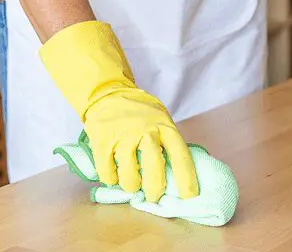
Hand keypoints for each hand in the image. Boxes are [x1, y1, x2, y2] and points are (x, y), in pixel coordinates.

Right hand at [84, 88, 197, 202]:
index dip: (186, 178)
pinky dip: (111, 179)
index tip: (189, 196)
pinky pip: (108, 173)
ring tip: (132, 183)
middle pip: (154, 169)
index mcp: (164, 127)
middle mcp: (145, 131)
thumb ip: (166, 142)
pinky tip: (114, 174)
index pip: (180, 155)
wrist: (108, 95)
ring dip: (132, 185)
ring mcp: (123, 137)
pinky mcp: (102, 143)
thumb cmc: (140, 113)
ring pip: (129, 176)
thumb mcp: (160, 120)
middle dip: (155, 189)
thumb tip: (175, 174)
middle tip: (154, 196)